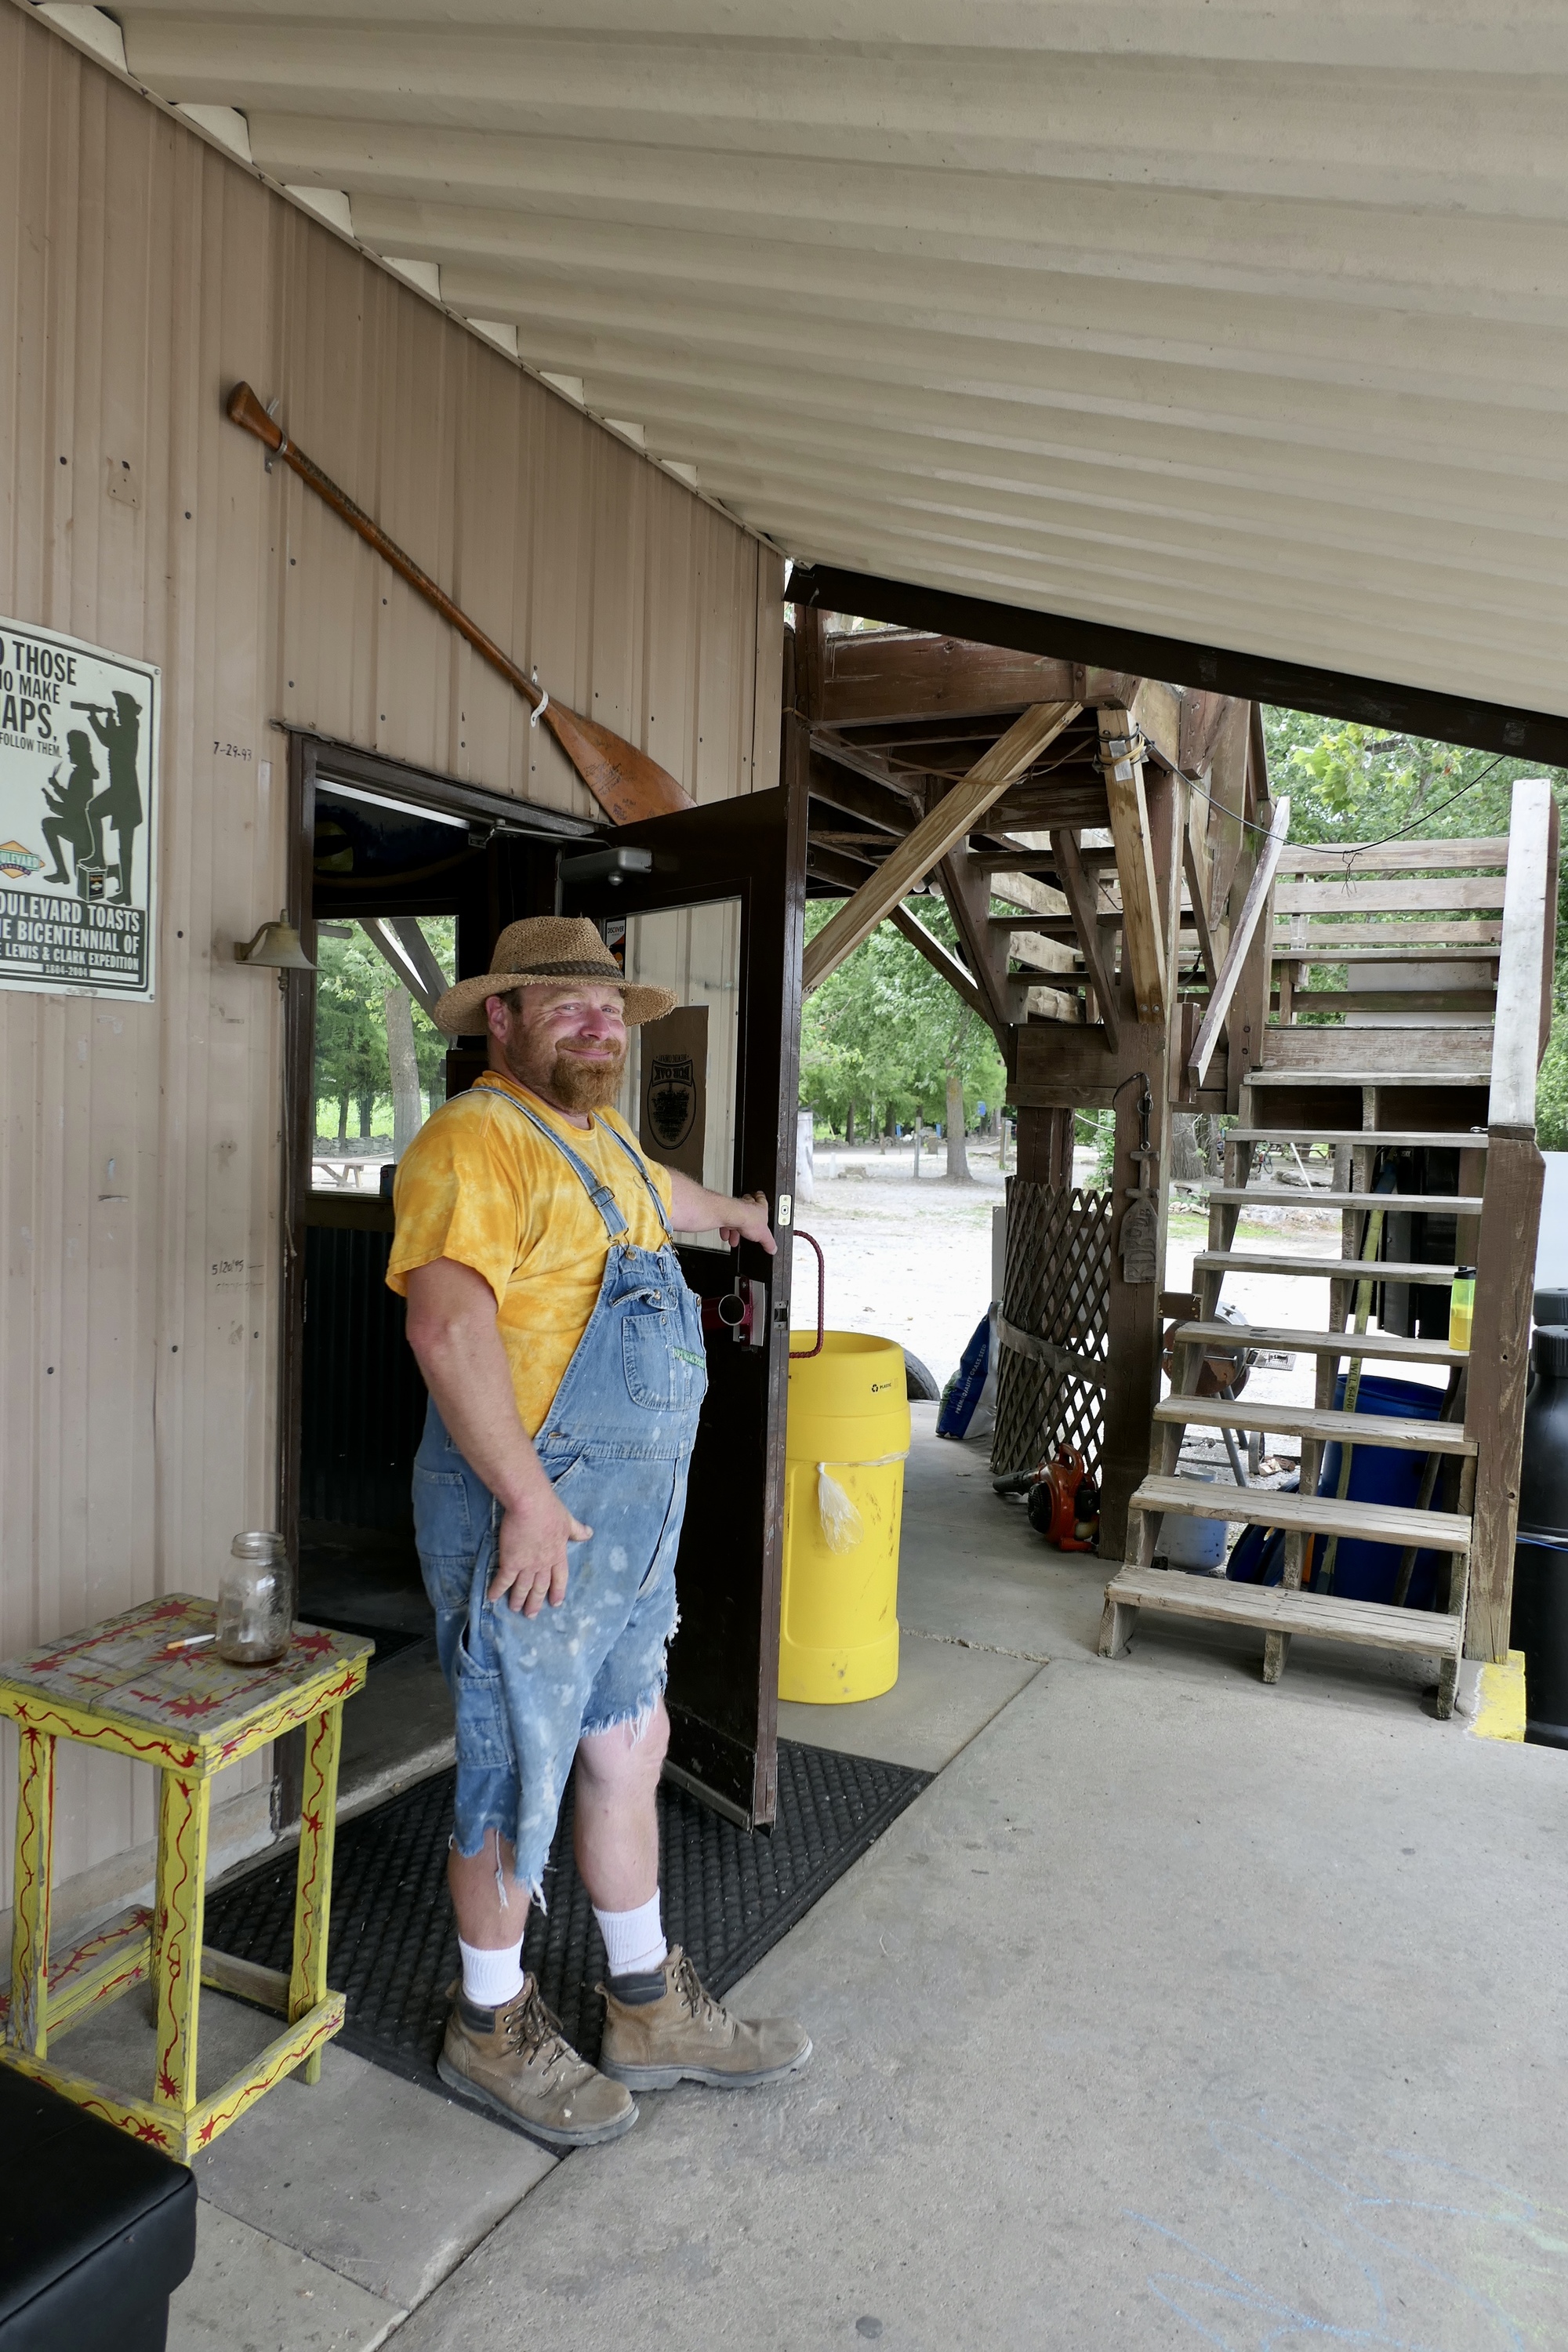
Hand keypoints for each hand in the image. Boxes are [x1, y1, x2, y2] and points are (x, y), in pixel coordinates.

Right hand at [488, 1479, 592, 1615]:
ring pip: (523, 1588)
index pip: (560, 1578)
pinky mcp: (511, 1562)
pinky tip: (492, 1598)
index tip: (556, 1603)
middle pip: (540, 1588)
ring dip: (518, 1600)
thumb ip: (577, 1531)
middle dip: (535, 1602)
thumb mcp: (568, 1520)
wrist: (531, 1504)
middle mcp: (543, 1564)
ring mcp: (527, 1565)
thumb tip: (590, 1534)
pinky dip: (497, 1590)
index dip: (558, 1591)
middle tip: (531, 1615)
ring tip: (514, 1609)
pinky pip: (504, 1580)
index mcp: (558, 1555)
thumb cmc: (550, 1509)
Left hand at [718, 1189, 776, 1255]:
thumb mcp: (764, 1235)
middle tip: (746, 1230)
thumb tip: (773, 1248)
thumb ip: (769, 1242)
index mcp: (759, 1207)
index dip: (761, 1201)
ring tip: (733, 1238)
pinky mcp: (725, 1211)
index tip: (759, 1204)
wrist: (732, 1215)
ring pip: (735, 1216)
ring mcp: (735, 1207)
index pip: (762, 1199)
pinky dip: (725, 1229)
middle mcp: (747, 1205)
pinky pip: (725, 1219)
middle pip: (747, 1211)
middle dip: (746, 1222)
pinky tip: (725, 1236)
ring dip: (734, 1228)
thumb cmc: (748, 1218)